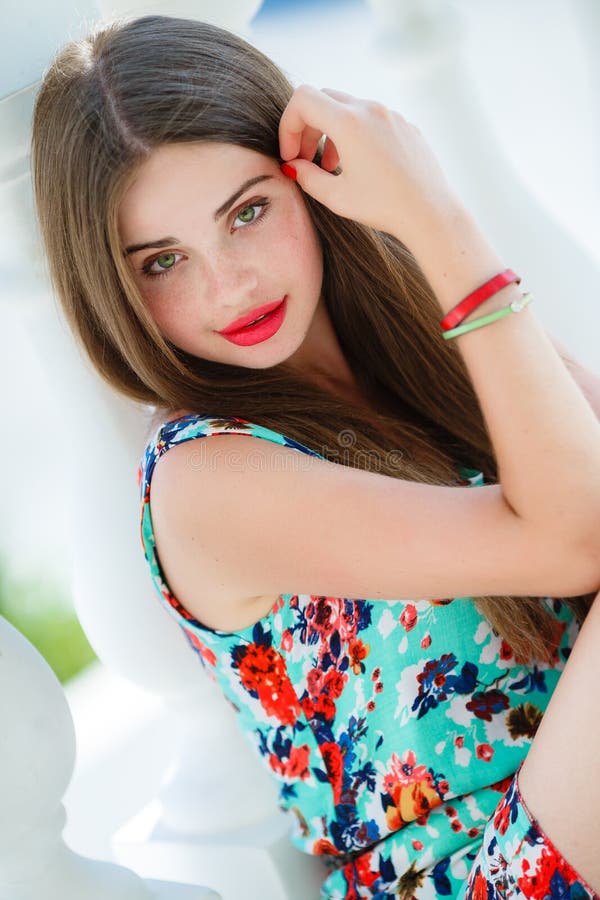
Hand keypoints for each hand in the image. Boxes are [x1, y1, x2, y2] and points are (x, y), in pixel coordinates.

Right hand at [278, 84, 463, 242]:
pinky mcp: (405, 125)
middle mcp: (370, 109)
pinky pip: (371, 119)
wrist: (430, 213)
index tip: (291, 156)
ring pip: (347, 108)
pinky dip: (354, 134)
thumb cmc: (384, 207)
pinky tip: (359, 165)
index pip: (302, 100)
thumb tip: (292, 166)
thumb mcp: (336, 197)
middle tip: (304, 159)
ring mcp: (391, 115)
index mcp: (349, 122)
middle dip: (306, 127)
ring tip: (330, 166)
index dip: (288, 126)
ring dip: (330, 132)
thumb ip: (306, 177)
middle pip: (323, 99)